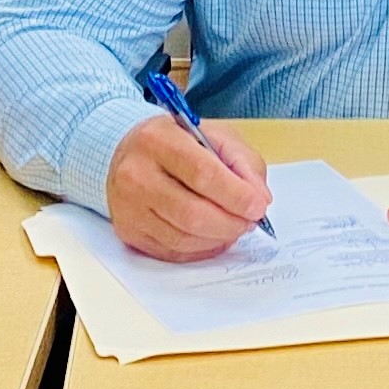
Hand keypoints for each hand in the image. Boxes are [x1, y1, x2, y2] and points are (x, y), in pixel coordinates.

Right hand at [106, 112, 269, 260]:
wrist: (130, 154)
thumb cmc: (178, 143)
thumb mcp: (214, 136)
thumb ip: (243, 163)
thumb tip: (260, 200)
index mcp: (158, 140)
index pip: (203, 173)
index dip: (236, 195)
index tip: (258, 206)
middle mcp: (136, 174)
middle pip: (192, 213)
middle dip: (230, 223)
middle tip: (249, 222)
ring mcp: (129, 206)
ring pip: (183, 238)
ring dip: (218, 238)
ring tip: (234, 227)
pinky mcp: (129, 231)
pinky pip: (172, 252)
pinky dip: (201, 249)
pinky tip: (213, 237)